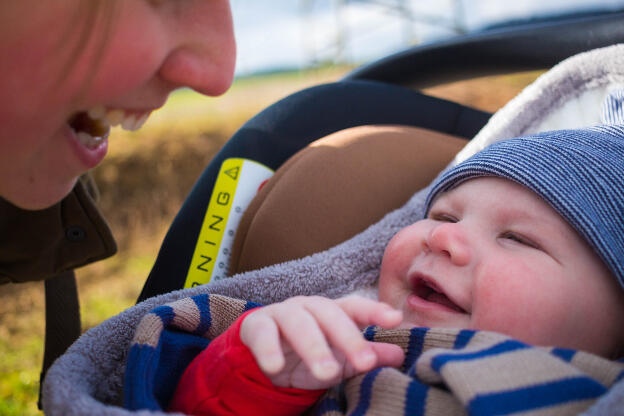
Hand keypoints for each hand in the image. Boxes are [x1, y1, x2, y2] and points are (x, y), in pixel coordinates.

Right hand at [239, 295, 403, 389]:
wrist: (263, 357)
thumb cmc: (308, 354)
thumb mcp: (339, 359)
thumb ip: (367, 356)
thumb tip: (400, 355)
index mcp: (331, 311)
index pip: (355, 308)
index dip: (374, 311)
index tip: (395, 320)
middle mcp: (308, 307)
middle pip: (330, 315)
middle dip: (349, 338)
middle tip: (365, 363)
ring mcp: (281, 313)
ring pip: (299, 323)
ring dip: (313, 347)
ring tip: (327, 374)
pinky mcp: (255, 326)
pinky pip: (262, 334)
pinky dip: (268, 349)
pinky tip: (275, 367)